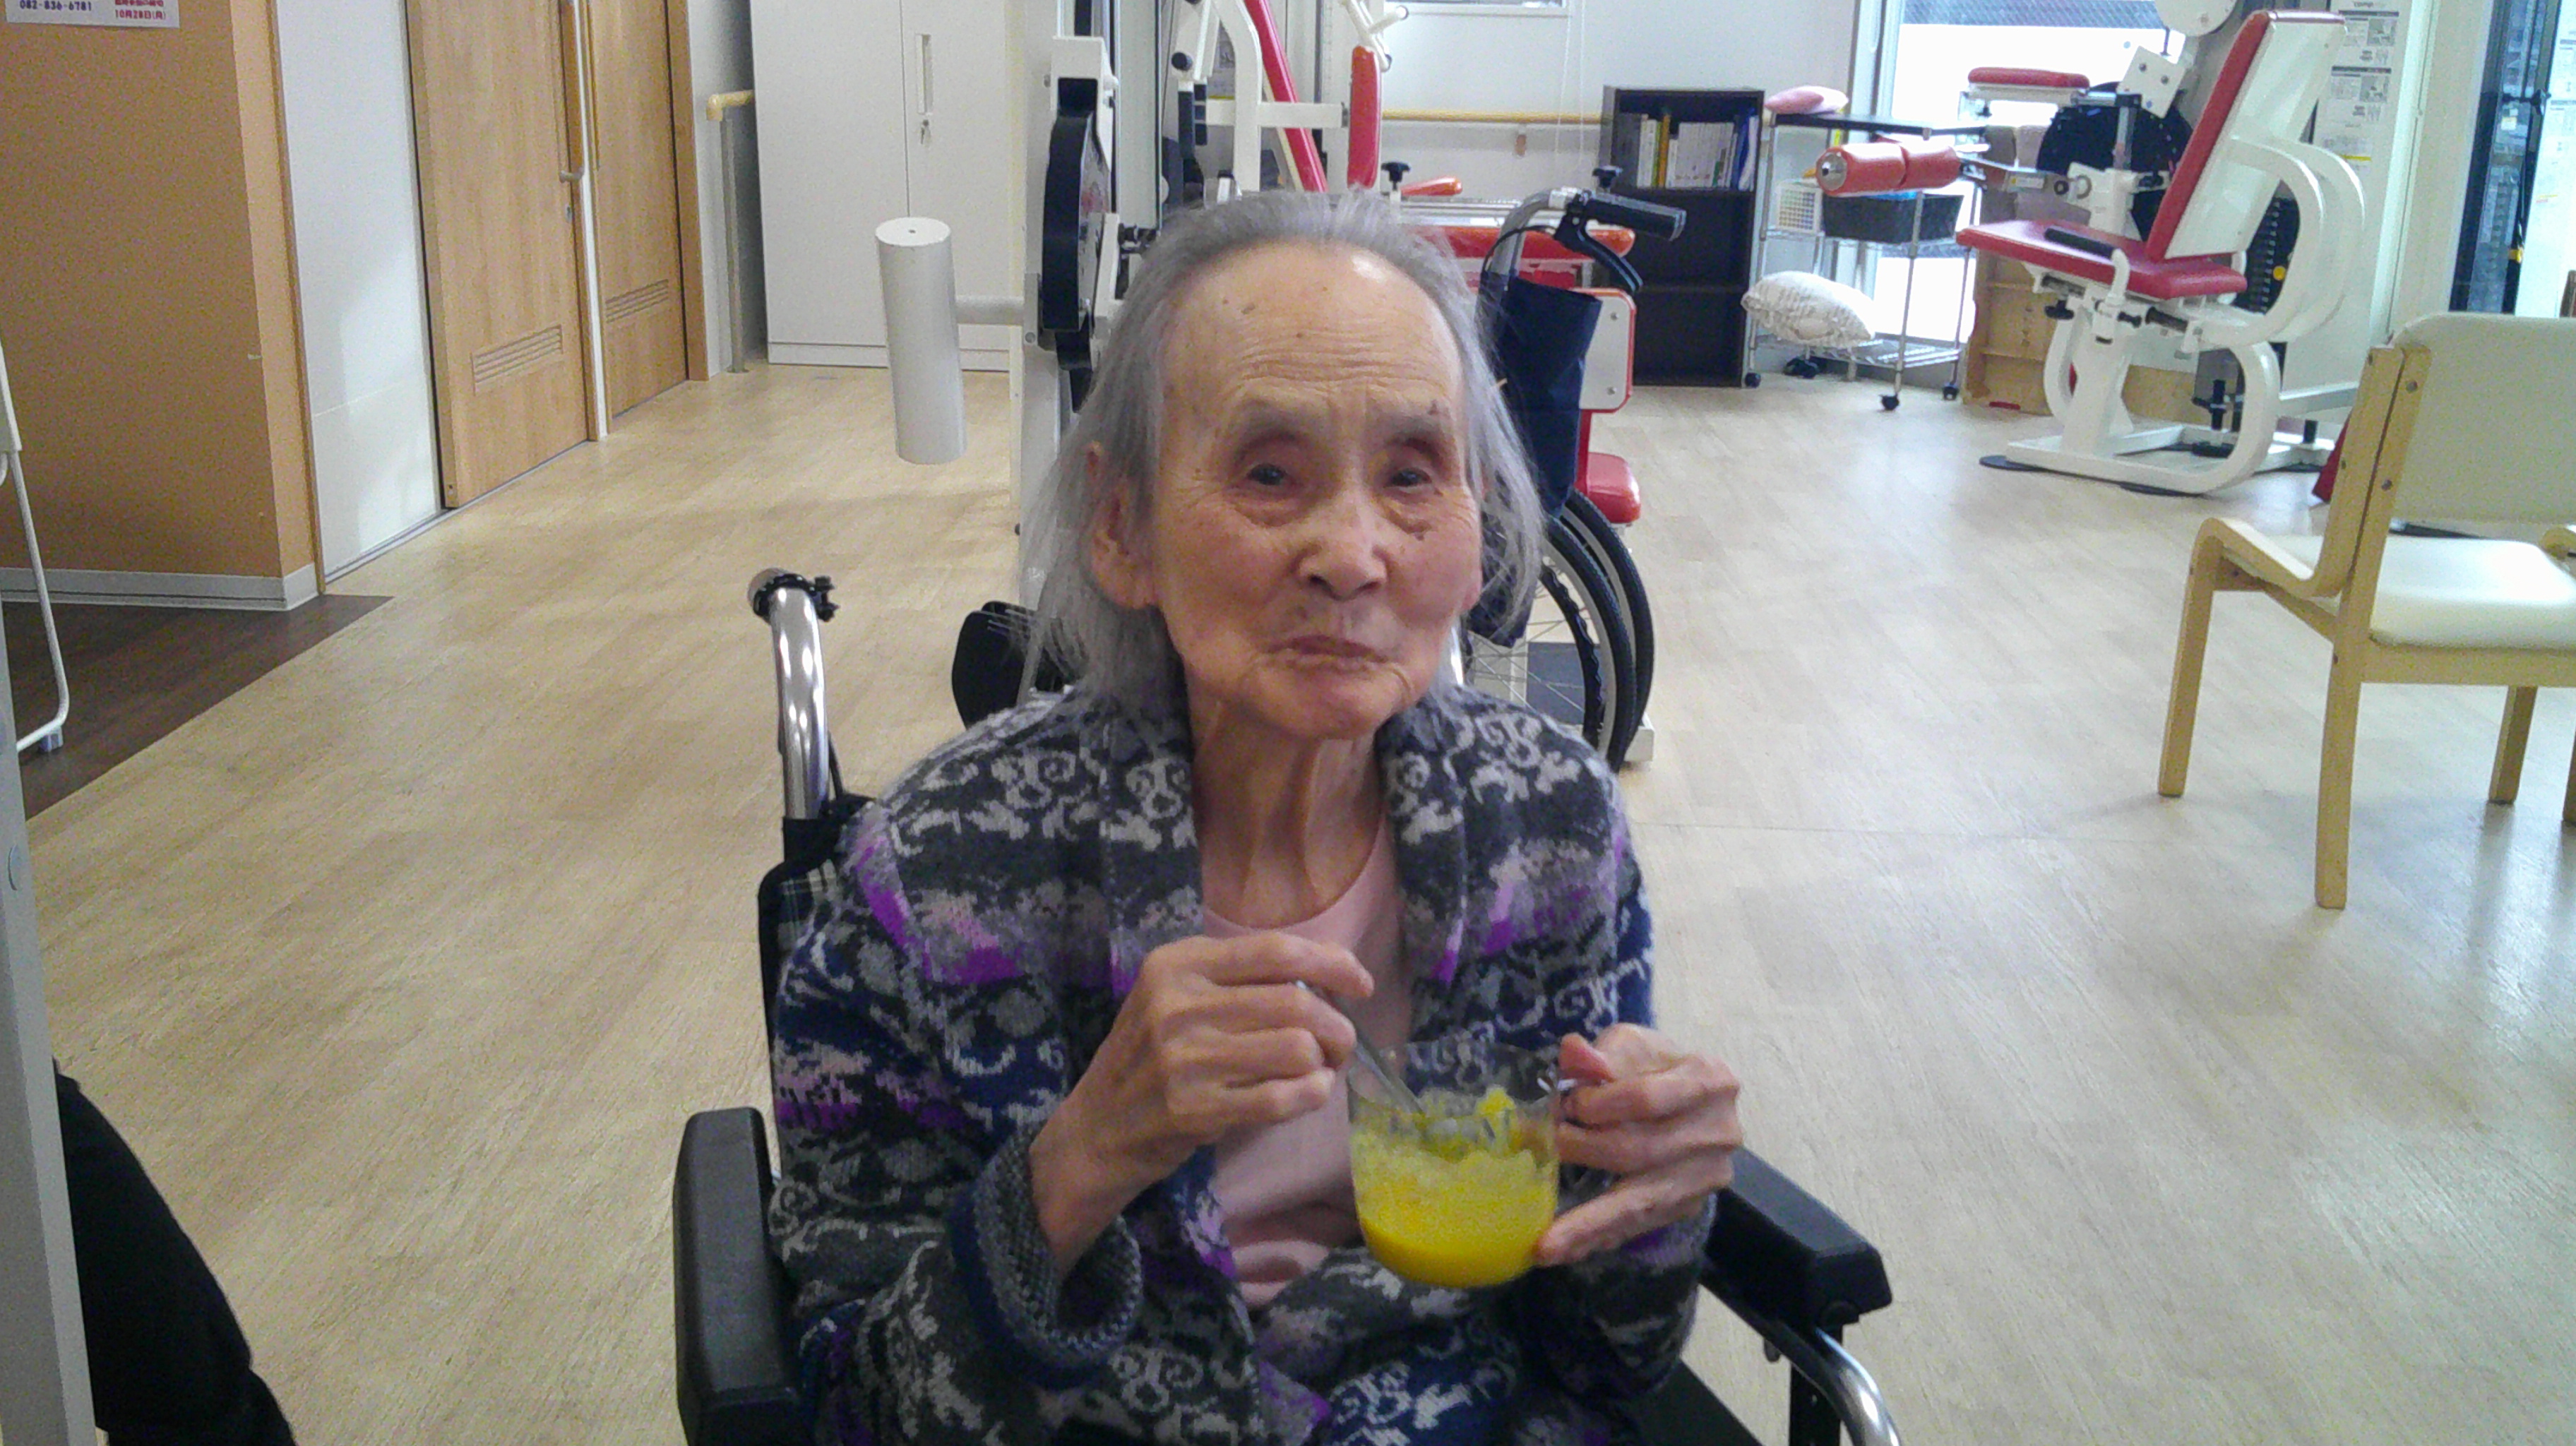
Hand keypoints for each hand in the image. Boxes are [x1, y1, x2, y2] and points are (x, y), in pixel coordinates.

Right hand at [1027, 934, 1370, 1268]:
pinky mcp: (1193, 1109)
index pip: (1276, 950)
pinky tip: (1311, 1093)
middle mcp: (1177, 1004)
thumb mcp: (1174, 996)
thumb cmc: (1150, 1056)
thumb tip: (1327, 975)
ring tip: (1321, 1070)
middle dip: (1337, 1025)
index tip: (1361, 984)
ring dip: (1326, 1062)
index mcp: (1177, 964)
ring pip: (1296, 1047)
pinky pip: (1280, 1097)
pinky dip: (1311, 1095)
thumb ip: (1236, 979)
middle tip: (1341, 1043)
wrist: (1097, 1127)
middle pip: (1295, 1000)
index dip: (1332, 962)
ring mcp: (1183, 1059)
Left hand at [1534, 1025, 1741, 1267]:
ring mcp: (1706, 1176)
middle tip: (1540, 1154)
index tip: (1568, 1104)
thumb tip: (1573, 1054)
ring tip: (1545, 1247)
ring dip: (1588, 1225)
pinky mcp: (1689, 1205)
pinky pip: (1640, 1225)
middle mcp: (1718, 1132)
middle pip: (1640, 1152)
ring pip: (1641, 1202)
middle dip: (1584, 1152)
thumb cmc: (1655, 1068)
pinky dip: (1600, 1237)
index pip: (1646, 1099)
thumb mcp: (1632, 1046)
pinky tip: (1568, 1250)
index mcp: (1709, 1081)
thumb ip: (1603, 1053)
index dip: (1600, 1104)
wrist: (1690, 1100)